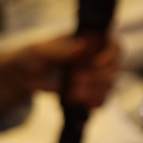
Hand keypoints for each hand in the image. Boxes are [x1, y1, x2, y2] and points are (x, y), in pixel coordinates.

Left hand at [0, 36, 121, 117]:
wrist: (26, 76)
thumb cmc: (34, 56)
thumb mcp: (42, 50)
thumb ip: (61, 49)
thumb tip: (82, 47)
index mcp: (90, 41)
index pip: (114, 45)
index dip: (111, 55)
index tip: (95, 64)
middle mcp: (97, 57)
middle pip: (116, 67)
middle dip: (99, 78)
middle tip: (78, 82)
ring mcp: (95, 75)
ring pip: (110, 85)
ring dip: (94, 92)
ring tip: (73, 93)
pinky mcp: (90, 92)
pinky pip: (102, 99)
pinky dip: (93, 102)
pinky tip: (80, 102)